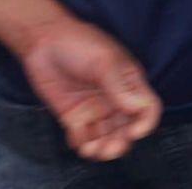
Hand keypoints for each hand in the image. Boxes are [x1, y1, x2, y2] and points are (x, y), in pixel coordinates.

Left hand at [18, 18, 161, 161]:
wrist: (44, 42)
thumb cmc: (79, 43)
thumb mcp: (104, 62)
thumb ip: (121, 86)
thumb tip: (140, 107)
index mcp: (130, 83)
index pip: (147, 108)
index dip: (146, 123)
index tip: (134, 132)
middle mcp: (116, 99)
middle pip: (128, 128)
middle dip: (122, 142)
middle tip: (111, 148)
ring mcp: (96, 109)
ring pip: (107, 136)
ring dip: (103, 147)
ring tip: (93, 150)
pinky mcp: (75, 116)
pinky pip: (84, 137)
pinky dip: (83, 144)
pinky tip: (78, 139)